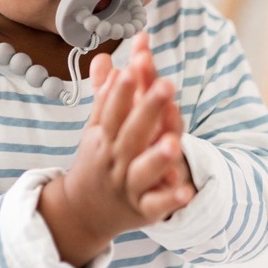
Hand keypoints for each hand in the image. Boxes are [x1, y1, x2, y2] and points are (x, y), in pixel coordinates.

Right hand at [64, 43, 194, 239]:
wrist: (83, 211)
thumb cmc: (96, 161)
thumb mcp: (96, 127)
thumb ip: (105, 92)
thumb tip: (104, 57)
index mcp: (105, 137)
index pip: (113, 109)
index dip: (122, 90)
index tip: (132, 67)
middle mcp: (115, 159)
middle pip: (132, 133)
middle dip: (148, 109)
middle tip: (165, 86)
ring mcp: (129, 185)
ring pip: (143, 171)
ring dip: (157, 157)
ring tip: (173, 143)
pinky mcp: (143, 210)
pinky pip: (156, 205)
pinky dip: (169, 199)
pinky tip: (184, 190)